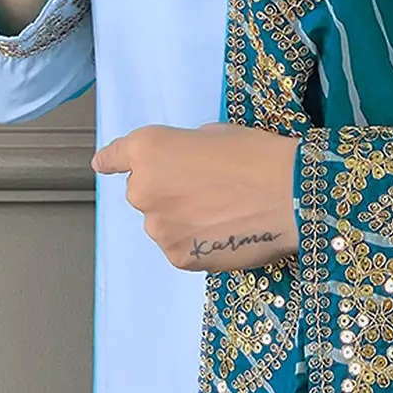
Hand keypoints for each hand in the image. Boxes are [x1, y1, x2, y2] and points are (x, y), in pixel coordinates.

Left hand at [91, 123, 301, 275]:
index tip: (103, 164)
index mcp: (149, 150)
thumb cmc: (257, 155)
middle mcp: (143, 190)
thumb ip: (182, 152)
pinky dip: (197, 241)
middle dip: (167, 191)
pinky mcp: (178, 257)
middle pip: (145, 192)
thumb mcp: (212, 135)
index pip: (116, 157)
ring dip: (181, 218)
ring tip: (224, 212)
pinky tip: (226, 231)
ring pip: (163, 223)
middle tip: (208, 188)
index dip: (111, 161)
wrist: (289, 194)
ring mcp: (158, 228)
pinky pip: (180, 246)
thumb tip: (181, 170)